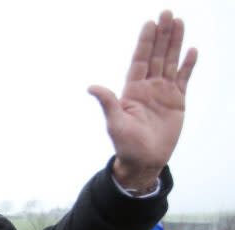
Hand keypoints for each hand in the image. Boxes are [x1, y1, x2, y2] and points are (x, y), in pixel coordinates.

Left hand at [88, 11, 196, 189]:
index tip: (150, 23)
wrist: (144, 161)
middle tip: (167, 13)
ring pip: (170, 62)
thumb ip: (107, 103)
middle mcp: (148, 87)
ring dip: (175, 43)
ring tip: (179, 22)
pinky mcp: (177, 102)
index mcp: (132, 90)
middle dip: (162, 35)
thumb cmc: (125, 145)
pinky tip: (191, 50)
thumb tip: (91, 87)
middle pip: (156, 55)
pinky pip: (183, 79)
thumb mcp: (115, 123)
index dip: (145, 42)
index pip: (140, 60)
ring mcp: (163, 93)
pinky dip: (188, 65)